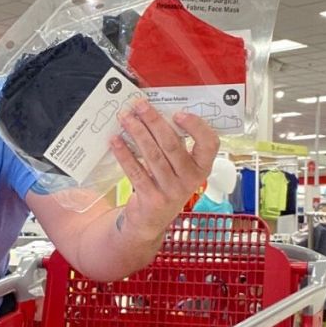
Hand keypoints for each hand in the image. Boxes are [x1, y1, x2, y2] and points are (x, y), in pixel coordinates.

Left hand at [109, 98, 219, 240]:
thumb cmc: (166, 184)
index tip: (178, 113)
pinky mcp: (151, 199)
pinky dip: (124, 154)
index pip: (210, 144)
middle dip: (154, 121)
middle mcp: (190, 180)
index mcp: (202, 168)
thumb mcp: (178, 168)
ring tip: (125, 118)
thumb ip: (175, 145)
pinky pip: (136, 171)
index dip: (196, 127)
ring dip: (137, 132)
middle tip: (139, 105)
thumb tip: (154, 113)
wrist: (151, 220)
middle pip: (172, 144)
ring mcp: (171, 191)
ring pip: (152, 155)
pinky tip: (115, 140)